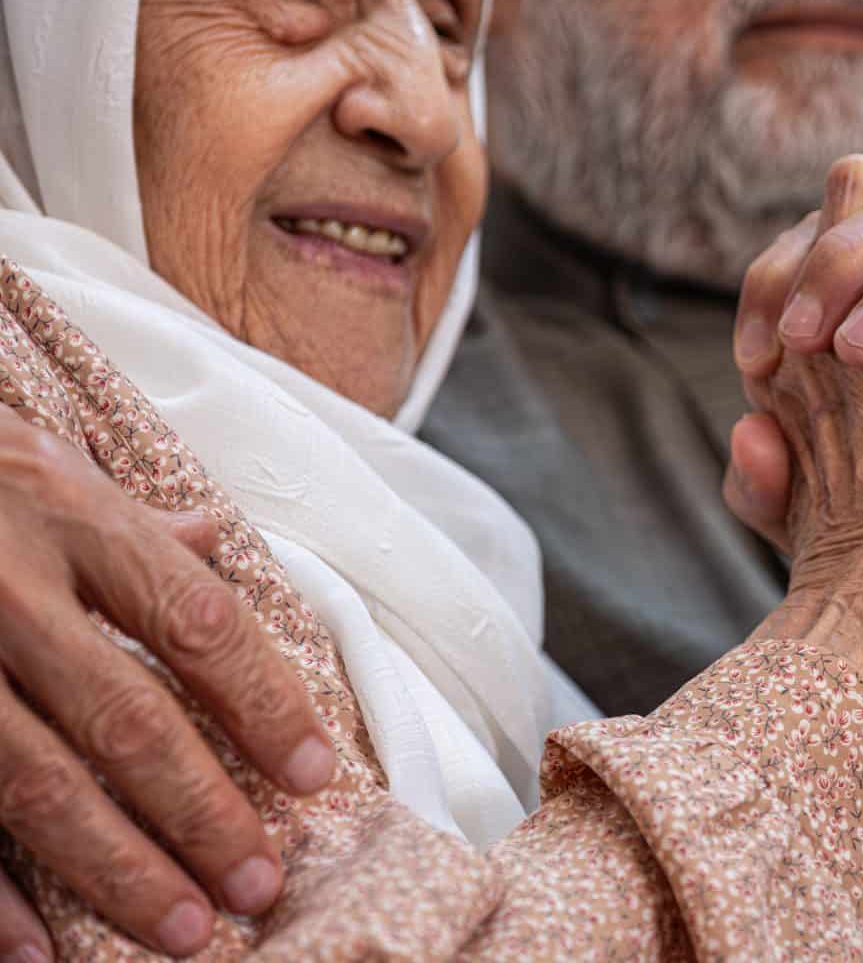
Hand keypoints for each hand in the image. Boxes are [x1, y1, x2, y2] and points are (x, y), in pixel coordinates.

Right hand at [0, 407, 335, 957]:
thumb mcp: (50, 466)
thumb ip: (134, 521)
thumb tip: (214, 540)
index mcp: (75, 520)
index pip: (197, 621)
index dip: (263, 703)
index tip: (314, 775)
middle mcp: (8, 590)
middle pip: (125, 717)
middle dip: (200, 810)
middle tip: (258, 883)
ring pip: (35, 782)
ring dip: (116, 867)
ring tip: (184, 930)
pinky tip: (38, 951)